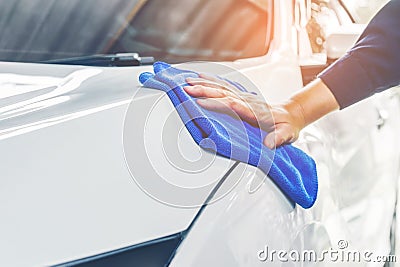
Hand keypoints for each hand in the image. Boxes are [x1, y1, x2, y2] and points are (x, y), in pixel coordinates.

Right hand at [184, 74, 306, 148]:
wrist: (291, 115)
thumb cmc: (287, 126)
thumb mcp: (287, 134)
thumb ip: (278, 138)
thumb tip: (269, 143)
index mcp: (255, 111)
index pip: (233, 105)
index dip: (217, 103)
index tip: (201, 102)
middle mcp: (247, 101)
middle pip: (223, 93)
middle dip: (204, 90)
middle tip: (187, 88)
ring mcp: (243, 97)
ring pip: (221, 87)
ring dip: (204, 84)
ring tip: (188, 81)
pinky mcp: (241, 97)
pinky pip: (224, 87)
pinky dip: (211, 81)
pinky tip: (201, 78)